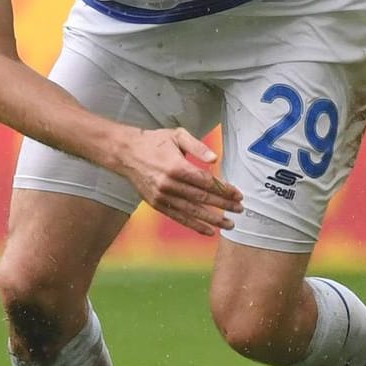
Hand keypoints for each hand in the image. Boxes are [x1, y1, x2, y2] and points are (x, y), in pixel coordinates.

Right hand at [113, 127, 242, 236]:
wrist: (126, 153)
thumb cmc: (154, 141)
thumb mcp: (177, 135)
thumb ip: (197, 146)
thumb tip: (214, 159)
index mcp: (177, 166)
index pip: (206, 182)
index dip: (224, 190)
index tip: (238, 195)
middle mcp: (170, 184)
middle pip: (202, 198)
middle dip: (223, 205)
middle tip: (239, 210)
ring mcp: (162, 196)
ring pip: (192, 211)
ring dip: (212, 219)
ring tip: (229, 224)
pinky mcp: (157, 204)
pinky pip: (178, 217)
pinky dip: (194, 225)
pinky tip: (208, 231)